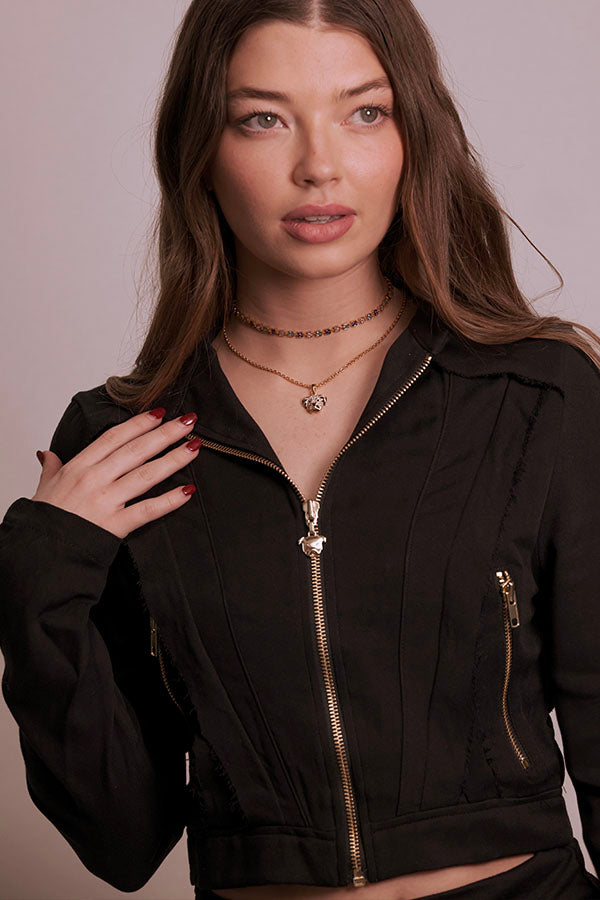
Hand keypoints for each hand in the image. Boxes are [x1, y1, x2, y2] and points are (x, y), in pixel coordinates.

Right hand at [32, 409, 200, 539]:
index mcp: (79, 466)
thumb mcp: (44, 487)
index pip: (114, 437)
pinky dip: (169, 501)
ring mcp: (106, 501)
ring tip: (193, 447)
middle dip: (165, 433)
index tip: (159, 413)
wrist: (40, 553)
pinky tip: (187, 490)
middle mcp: (94, 479)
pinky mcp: (115, 525)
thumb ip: (51, 467)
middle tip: (187, 421)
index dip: (139, 423)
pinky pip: (148, 510)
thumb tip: (47, 454)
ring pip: (146, 474)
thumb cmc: (44, 521)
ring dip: (173, 459)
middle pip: (136, 450)